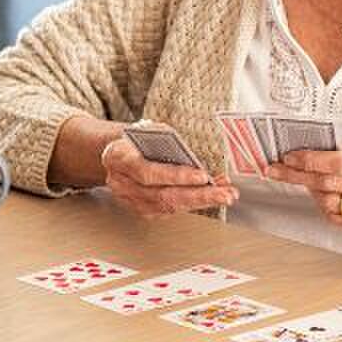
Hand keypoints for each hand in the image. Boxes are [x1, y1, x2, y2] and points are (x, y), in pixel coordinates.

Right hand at [101, 135, 236, 215]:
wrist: (115, 155)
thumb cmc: (134, 140)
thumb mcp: (145, 131)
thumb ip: (163, 139)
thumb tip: (187, 153)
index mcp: (119, 159)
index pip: (148, 173)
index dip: (176, 176)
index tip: (202, 175)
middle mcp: (122, 184)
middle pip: (162, 196)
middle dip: (198, 195)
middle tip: (224, 194)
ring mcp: (131, 200)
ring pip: (169, 206)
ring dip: (201, 202)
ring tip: (225, 195)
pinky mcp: (142, 210)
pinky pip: (170, 210)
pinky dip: (193, 203)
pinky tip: (210, 196)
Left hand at [263, 143, 341, 246]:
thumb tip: (316, 146)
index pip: (339, 162)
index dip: (310, 160)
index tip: (289, 158)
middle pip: (329, 183)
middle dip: (297, 176)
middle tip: (277, 170)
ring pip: (330, 203)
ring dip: (311, 192)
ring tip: (306, 183)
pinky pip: (339, 220)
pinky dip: (326, 208)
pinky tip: (325, 198)